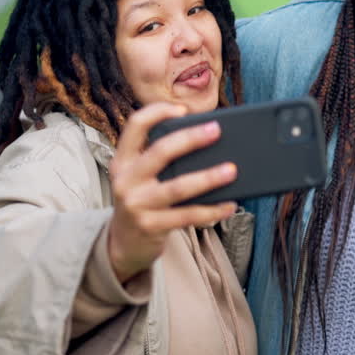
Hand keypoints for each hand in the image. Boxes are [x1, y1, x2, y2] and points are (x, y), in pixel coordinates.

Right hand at [107, 103, 237, 282]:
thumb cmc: (143, 201)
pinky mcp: (151, 226)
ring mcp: (137, 204)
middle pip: (160, 152)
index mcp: (123, 161)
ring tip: (232, 170)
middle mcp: (126, 180)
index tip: (182, 110)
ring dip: (208, 177)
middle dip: (190, 139)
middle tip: (216, 130)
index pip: (135, 126)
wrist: (123, 244)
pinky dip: (212, 210)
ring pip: (178, 187)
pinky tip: (230, 204)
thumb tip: (208, 141)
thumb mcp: (139, 177)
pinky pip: (188, 216)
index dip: (157, 113)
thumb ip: (160, 160)